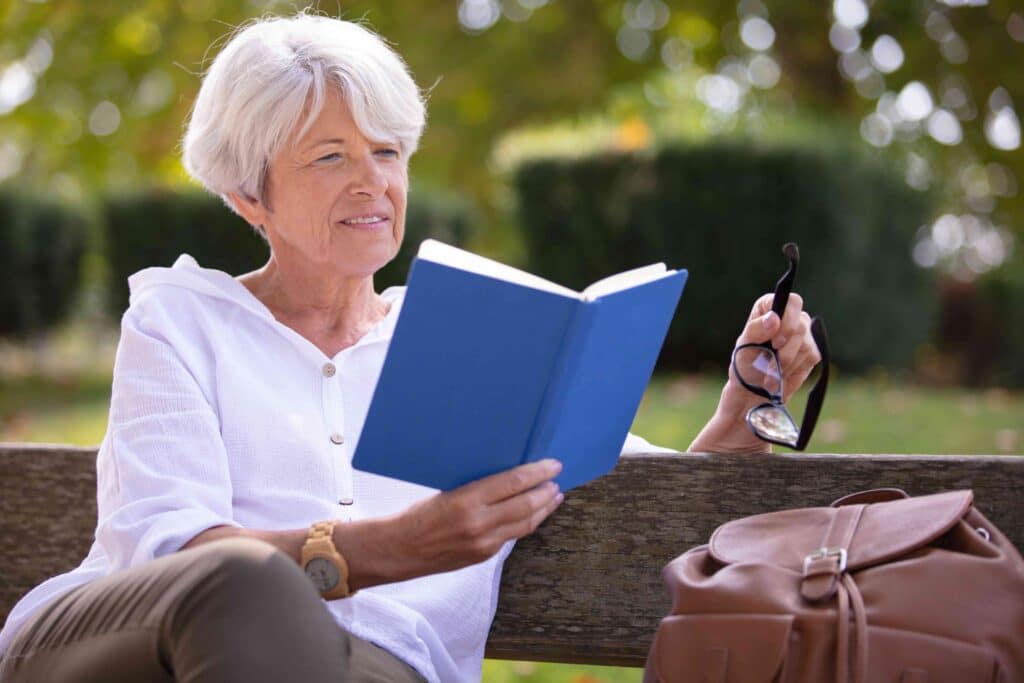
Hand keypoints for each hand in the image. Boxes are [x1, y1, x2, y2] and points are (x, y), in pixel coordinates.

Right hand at [339, 459, 564, 588]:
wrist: (399, 549)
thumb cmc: (417, 515)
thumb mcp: (447, 491)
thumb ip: (479, 488)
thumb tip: (510, 475)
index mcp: (466, 500)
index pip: (513, 483)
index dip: (537, 472)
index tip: (553, 464)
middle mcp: (478, 524)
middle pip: (526, 505)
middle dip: (546, 491)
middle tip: (557, 479)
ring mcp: (483, 543)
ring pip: (525, 524)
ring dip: (543, 509)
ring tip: (554, 496)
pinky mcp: (483, 556)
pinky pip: (513, 536)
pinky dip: (527, 522)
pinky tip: (532, 514)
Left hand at [690, 292, 820, 452]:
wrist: (752, 394)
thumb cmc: (744, 367)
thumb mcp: (744, 347)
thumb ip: (756, 329)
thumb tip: (774, 318)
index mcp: (769, 307)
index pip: (790, 300)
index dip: (787, 318)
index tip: (775, 341)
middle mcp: (789, 317)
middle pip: (801, 323)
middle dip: (786, 347)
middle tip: (771, 363)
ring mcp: (804, 334)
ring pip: (806, 343)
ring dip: (788, 362)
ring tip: (772, 373)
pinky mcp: (812, 352)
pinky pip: (812, 356)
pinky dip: (797, 369)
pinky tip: (783, 375)